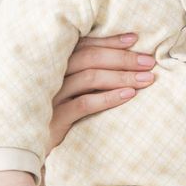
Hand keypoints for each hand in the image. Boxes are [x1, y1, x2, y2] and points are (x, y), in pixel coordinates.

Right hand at [46, 32, 156, 151]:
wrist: (36, 147)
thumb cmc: (62, 113)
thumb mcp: (73, 89)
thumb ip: (90, 72)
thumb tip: (130, 59)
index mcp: (56, 64)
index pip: (85, 45)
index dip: (111, 41)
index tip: (135, 39)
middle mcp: (51, 75)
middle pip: (90, 58)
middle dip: (123, 58)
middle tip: (149, 62)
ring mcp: (51, 96)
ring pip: (90, 77)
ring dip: (122, 76)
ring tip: (147, 79)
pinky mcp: (54, 118)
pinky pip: (84, 103)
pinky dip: (109, 98)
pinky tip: (129, 95)